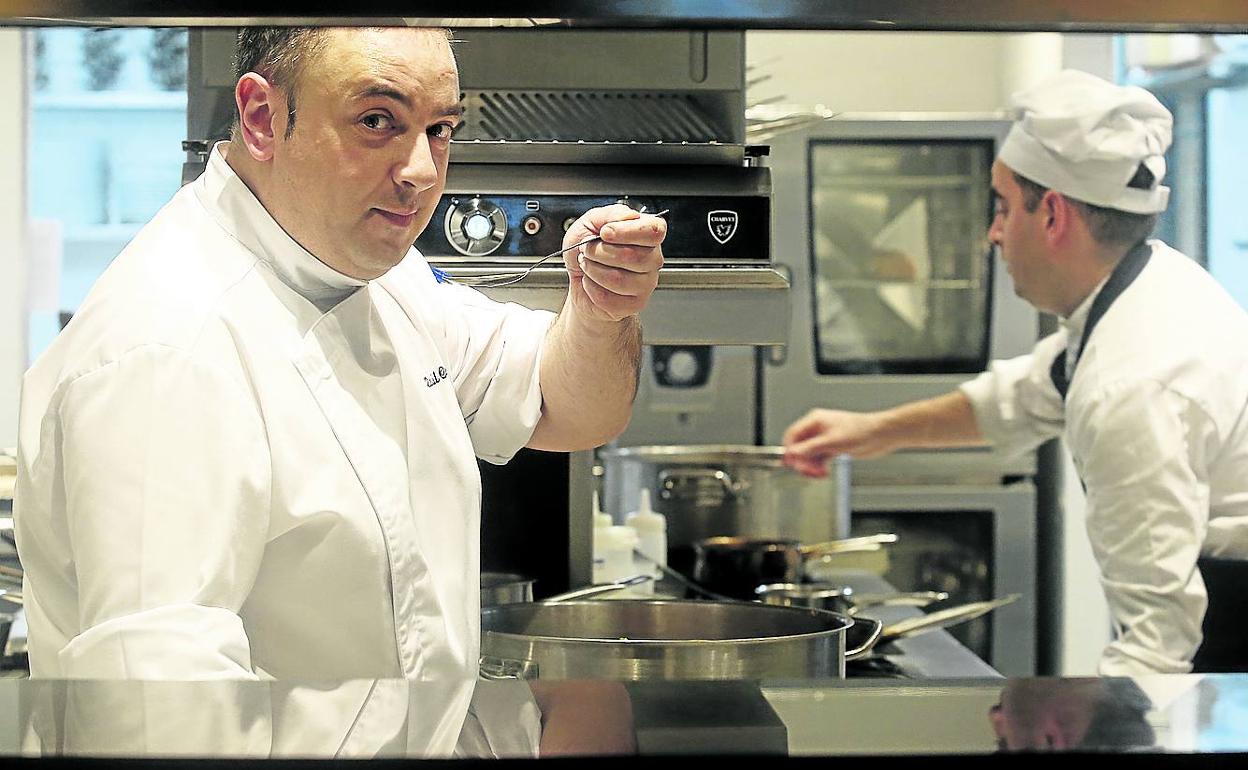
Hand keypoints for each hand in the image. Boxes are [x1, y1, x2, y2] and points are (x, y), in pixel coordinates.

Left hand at [562, 204, 665, 323]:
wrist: (579, 276)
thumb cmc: (589, 250)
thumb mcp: (590, 222)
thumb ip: (610, 214)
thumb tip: (629, 217)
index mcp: (647, 234)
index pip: (654, 231)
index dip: (627, 231)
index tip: (605, 232)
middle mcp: (652, 259)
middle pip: (632, 256)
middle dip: (599, 251)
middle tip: (588, 250)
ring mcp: (646, 284)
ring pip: (618, 279)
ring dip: (592, 270)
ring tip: (588, 265)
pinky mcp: (634, 304)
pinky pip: (608, 297)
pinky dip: (590, 287)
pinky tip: (592, 282)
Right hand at [781, 408, 893, 476]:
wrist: (880, 435)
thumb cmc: (861, 431)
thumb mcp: (832, 442)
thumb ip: (810, 448)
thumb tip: (792, 453)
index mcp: (815, 420)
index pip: (793, 435)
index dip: (789, 450)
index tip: (790, 463)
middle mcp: (818, 429)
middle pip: (799, 447)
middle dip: (803, 461)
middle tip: (809, 472)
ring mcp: (825, 439)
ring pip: (808, 456)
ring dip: (811, 467)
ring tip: (819, 474)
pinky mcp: (832, 448)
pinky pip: (818, 460)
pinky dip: (819, 468)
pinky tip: (824, 472)